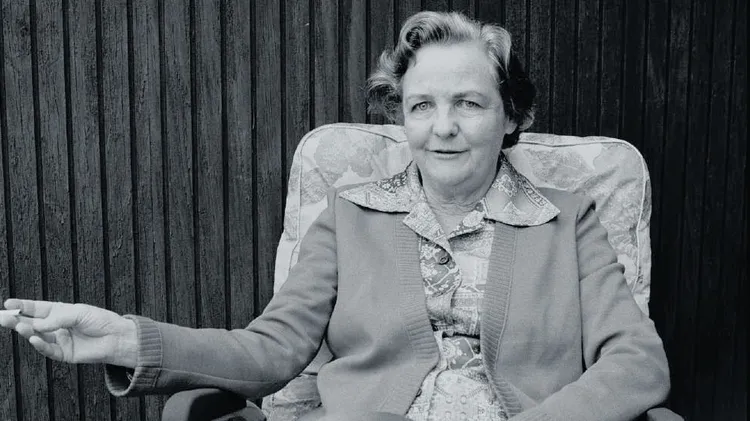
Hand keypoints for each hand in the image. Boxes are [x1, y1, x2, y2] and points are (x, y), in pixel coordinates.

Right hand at [0, 299, 137, 367]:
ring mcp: (58, 340)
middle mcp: (56, 326)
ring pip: (36, 336)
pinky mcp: (63, 353)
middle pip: (31, 323)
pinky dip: (40, 344)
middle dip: (16, 319)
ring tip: (17, 325)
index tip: (7, 303)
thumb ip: (58, 318)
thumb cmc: (101, 321)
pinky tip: (33, 338)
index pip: (36, 308)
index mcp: (59, 312)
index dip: (22, 306)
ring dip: (25, 331)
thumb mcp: (79, 313)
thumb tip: (37, 325)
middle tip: (2, 317)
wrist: (117, 337)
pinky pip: (48, 349)